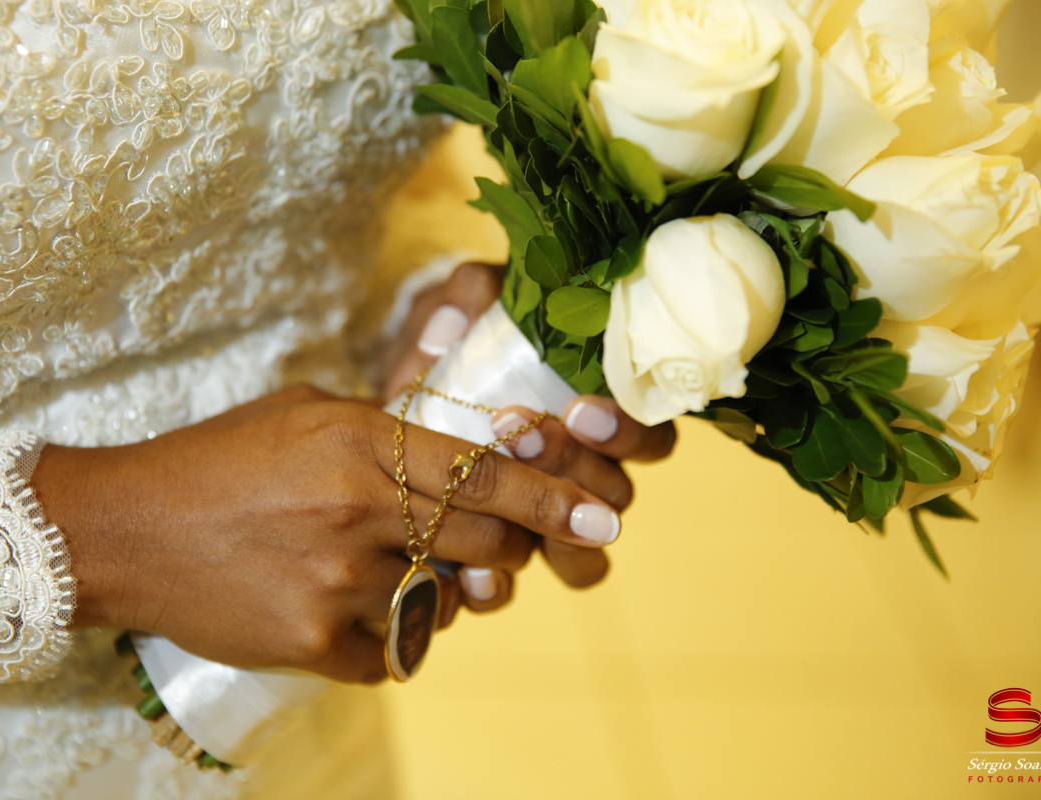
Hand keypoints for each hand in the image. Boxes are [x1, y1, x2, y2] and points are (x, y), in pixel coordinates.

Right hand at [31, 385, 622, 683]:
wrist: (127, 531)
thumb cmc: (218, 460)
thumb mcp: (307, 415)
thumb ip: (385, 432)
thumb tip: (454, 454)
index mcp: (363, 445)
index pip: (487, 474)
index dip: (554, 501)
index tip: (604, 523)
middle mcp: (361, 514)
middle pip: (485, 544)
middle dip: (506, 549)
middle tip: (495, 546)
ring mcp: (338, 584)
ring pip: (441, 603)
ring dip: (434, 591)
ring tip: (380, 568)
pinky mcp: (314, 643)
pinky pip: (393, 652)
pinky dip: (385, 635)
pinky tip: (342, 606)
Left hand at [381, 263, 677, 587]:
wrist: (388, 402)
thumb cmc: (444, 350)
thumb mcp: (458, 309)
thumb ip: (469, 296)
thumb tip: (456, 325)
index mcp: (597, 422)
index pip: (651, 438)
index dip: (629, 432)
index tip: (579, 410)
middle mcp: (584, 480)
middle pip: (615, 496)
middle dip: (570, 466)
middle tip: (514, 431)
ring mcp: (544, 528)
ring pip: (583, 557)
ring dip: (550, 537)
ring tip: (497, 516)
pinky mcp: (492, 561)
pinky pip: (511, 591)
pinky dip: (494, 586)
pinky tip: (468, 574)